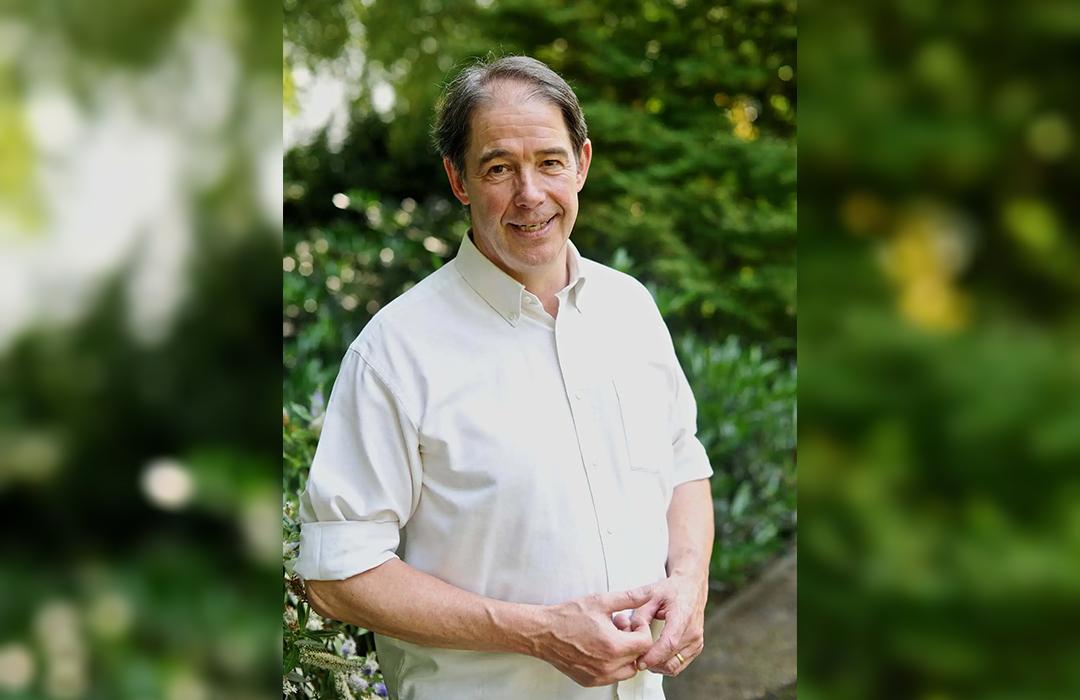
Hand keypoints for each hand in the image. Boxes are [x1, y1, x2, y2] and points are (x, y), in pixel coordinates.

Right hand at [532, 587, 655, 686]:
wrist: (542, 632)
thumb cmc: (568, 617)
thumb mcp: (600, 602)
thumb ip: (628, 598)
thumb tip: (646, 594)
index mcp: (613, 646)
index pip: (645, 643)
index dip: (641, 629)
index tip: (630, 621)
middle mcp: (608, 666)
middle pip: (638, 657)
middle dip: (633, 640)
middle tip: (618, 626)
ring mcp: (599, 676)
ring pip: (628, 670)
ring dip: (625, 654)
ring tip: (610, 637)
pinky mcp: (590, 681)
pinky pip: (612, 676)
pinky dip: (613, 664)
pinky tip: (600, 648)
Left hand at [623, 573, 706, 676]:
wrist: (691, 587)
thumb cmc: (672, 590)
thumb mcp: (651, 595)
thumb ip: (640, 614)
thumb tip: (630, 634)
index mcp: (683, 616)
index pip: (669, 643)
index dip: (653, 656)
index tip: (639, 661)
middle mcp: (693, 632)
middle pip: (670, 659)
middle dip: (651, 663)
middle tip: (635, 657)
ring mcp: (696, 641)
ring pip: (674, 667)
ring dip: (657, 667)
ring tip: (643, 657)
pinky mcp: (696, 648)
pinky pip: (679, 665)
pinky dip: (665, 665)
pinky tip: (654, 657)